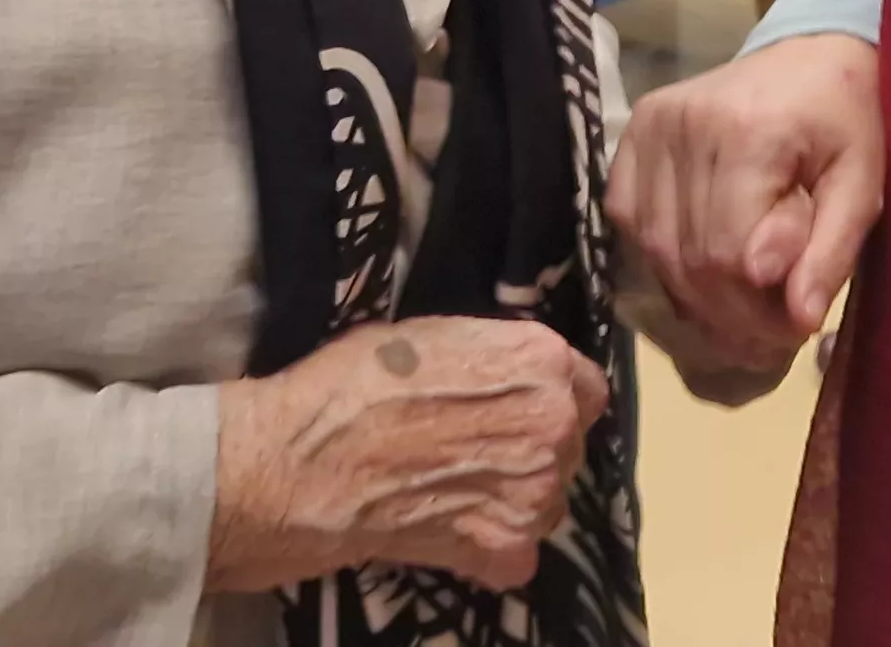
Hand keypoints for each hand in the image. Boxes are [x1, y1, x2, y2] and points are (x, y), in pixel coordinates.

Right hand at [208, 317, 609, 595]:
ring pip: (549, 499)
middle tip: (474, 452)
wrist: (304, 464)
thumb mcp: (432, 336)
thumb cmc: (354, 383)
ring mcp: (537, 493)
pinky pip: (517, 553)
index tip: (517, 408)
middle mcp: (555, 425)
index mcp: (540, 361)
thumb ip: (489, 358)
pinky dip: (487, 550)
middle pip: (568, 443)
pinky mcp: (509, 549)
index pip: (585, 386)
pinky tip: (446, 531)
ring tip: (455, 492)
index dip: (549, 397)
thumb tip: (503, 377)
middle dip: (531, 448)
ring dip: (514, 499)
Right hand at [607, 35, 881, 403]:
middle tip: (770, 333)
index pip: (731, 256)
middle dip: (730, 315)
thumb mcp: (863, 184)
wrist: (810, 54)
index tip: (795, 329)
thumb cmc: (845, 122)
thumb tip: (798, 318)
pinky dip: (663, 260)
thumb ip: (832, 250)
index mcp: (750, 131)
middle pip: (690, 259)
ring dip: (696, 298)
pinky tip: (701, 269)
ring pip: (655, 251)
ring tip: (741, 311)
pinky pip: (629, 222)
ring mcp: (649, 125)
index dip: (759, 312)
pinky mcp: (630, 133)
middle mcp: (685, 124)